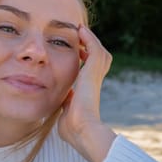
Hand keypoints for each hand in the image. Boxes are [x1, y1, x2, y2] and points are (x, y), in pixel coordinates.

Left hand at [58, 25, 115, 161]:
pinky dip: (89, 39)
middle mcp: (94, 83)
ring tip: (80, 31)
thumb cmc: (72, 129)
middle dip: (91, 47)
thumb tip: (62, 101)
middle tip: (80, 38)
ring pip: (99, 52)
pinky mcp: (93, 72)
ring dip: (90, 41)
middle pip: (99, 59)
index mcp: (88, 92)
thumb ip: (65, 104)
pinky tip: (81, 31)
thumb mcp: (66, 113)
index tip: (77, 55)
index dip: (86, 61)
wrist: (81, 130)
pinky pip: (94, 49)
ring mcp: (95, 77)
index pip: (91, 72)